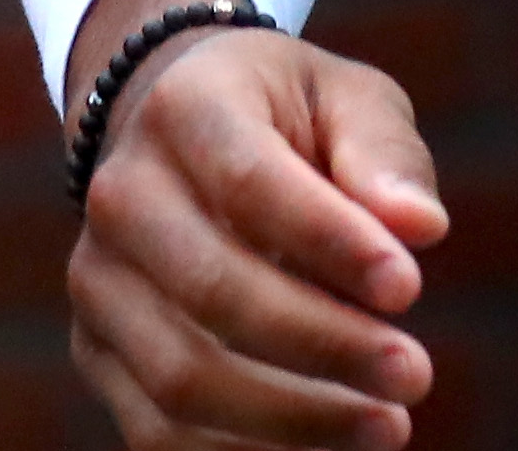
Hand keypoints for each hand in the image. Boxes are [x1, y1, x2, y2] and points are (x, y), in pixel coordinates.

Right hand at [65, 0, 450, 450]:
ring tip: (387, 425)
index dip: (331, 243)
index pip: (252, 185)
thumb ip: (384, 155)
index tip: (410, 289)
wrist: (179, 130)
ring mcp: (98, 280)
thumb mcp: (347, 100)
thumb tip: (422, 228)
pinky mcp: (95, 350)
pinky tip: (324, 444)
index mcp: (185, 107)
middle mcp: (121, 194)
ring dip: (293, 418)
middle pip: (214, 291)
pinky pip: (159, 430)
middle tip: (415, 375)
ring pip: (182, 378)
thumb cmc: (288, 117)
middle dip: (323, 345)